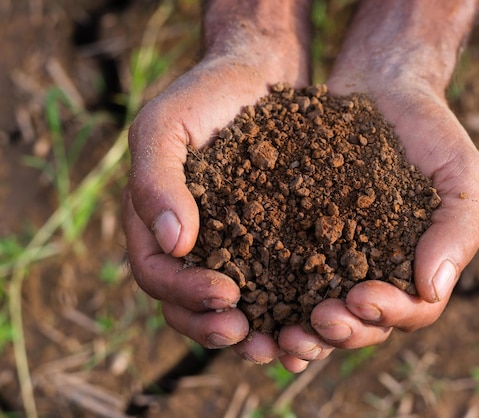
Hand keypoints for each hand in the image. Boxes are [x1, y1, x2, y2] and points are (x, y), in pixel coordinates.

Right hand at [122, 4, 312, 369]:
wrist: (256, 75)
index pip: (156, 274)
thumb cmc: (204, 96)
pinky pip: (274, 286)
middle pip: (189, 305)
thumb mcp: (165, 127)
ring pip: (233, 306)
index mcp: (154, 224)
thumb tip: (172, 245)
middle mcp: (190, 245)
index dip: (185, 293)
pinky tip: (313, 323)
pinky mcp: (269, 242)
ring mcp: (229, 247)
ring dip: (255, 334)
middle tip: (249, 337)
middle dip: (215, 327)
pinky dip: (287, 311)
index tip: (225, 294)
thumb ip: (156, 183)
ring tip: (284, 348)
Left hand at [278, 0, 478, 350]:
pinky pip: (284, 277)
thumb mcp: (459, 174)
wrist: (382, 88)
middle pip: (363, 323)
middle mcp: (377, 271)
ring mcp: (336, 258)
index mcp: (417, 266)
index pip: (411, 310)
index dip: (388, 314)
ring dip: (305, 331)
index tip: (361, 298)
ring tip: (283, 331)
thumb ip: (456, 231)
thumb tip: (431, 290)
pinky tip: (252, 301)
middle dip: (342, 330)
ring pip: (322, 312)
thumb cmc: (430, 132)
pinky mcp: (298, 237)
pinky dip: (272, 299)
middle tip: (319, 319)